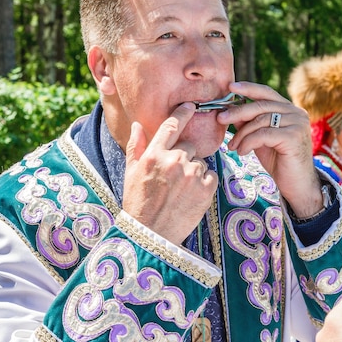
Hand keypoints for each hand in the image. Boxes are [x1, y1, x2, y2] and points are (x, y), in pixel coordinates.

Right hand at [123, 102, 217, 244]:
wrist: (151, 235)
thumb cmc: (138, 204)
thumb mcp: (130, 173)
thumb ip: (137, 146)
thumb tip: (138, 125)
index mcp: (153, 155)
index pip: (172, 125)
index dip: (183, 113)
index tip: (191, 106)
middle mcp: (173, 160)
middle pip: (188, 147)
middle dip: (184, 157)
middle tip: (174, 179)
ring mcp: (191, 174)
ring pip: (200, 162)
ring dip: (194, 172)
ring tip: (180, 192)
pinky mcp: (205, 188)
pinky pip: (211, 175)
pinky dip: (205, 183)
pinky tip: (191, 196)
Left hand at [217, 81, 322, 217]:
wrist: (296, 184)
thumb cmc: (279, 161)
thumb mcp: (260, 138)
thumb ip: (250, 123)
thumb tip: (229, 109)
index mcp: (289, 110)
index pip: (266, 93)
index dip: (248, 88)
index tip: (230, 87)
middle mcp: (296, 113)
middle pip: (261, 105)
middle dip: (238, 111)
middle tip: (220, 118)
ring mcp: (297, 124)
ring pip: (260, 121)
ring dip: (242, 134)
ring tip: (234, 147)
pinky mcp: (294, 136)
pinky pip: (263, 134)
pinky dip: (248, 142)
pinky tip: (243, 151)